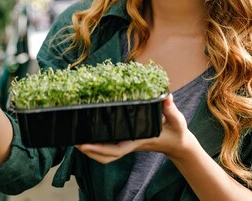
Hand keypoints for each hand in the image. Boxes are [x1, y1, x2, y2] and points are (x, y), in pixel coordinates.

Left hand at [75, 93, 192, 163]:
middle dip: (89, 151)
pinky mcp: (127, 139)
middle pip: (106, 155)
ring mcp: (127, 142)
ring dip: (90, 150)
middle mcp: (130, 143)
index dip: (99, 148)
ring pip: (106, 153)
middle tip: (73, 141)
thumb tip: (166, 96)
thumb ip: (171, 109)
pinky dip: (97, 144)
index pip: (116, 149)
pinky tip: (88, 134)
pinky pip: (109, 146)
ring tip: (75, 140)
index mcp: (138, 140)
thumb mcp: (177, 120)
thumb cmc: (176, 132)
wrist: (178, 143)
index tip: (84, 144)